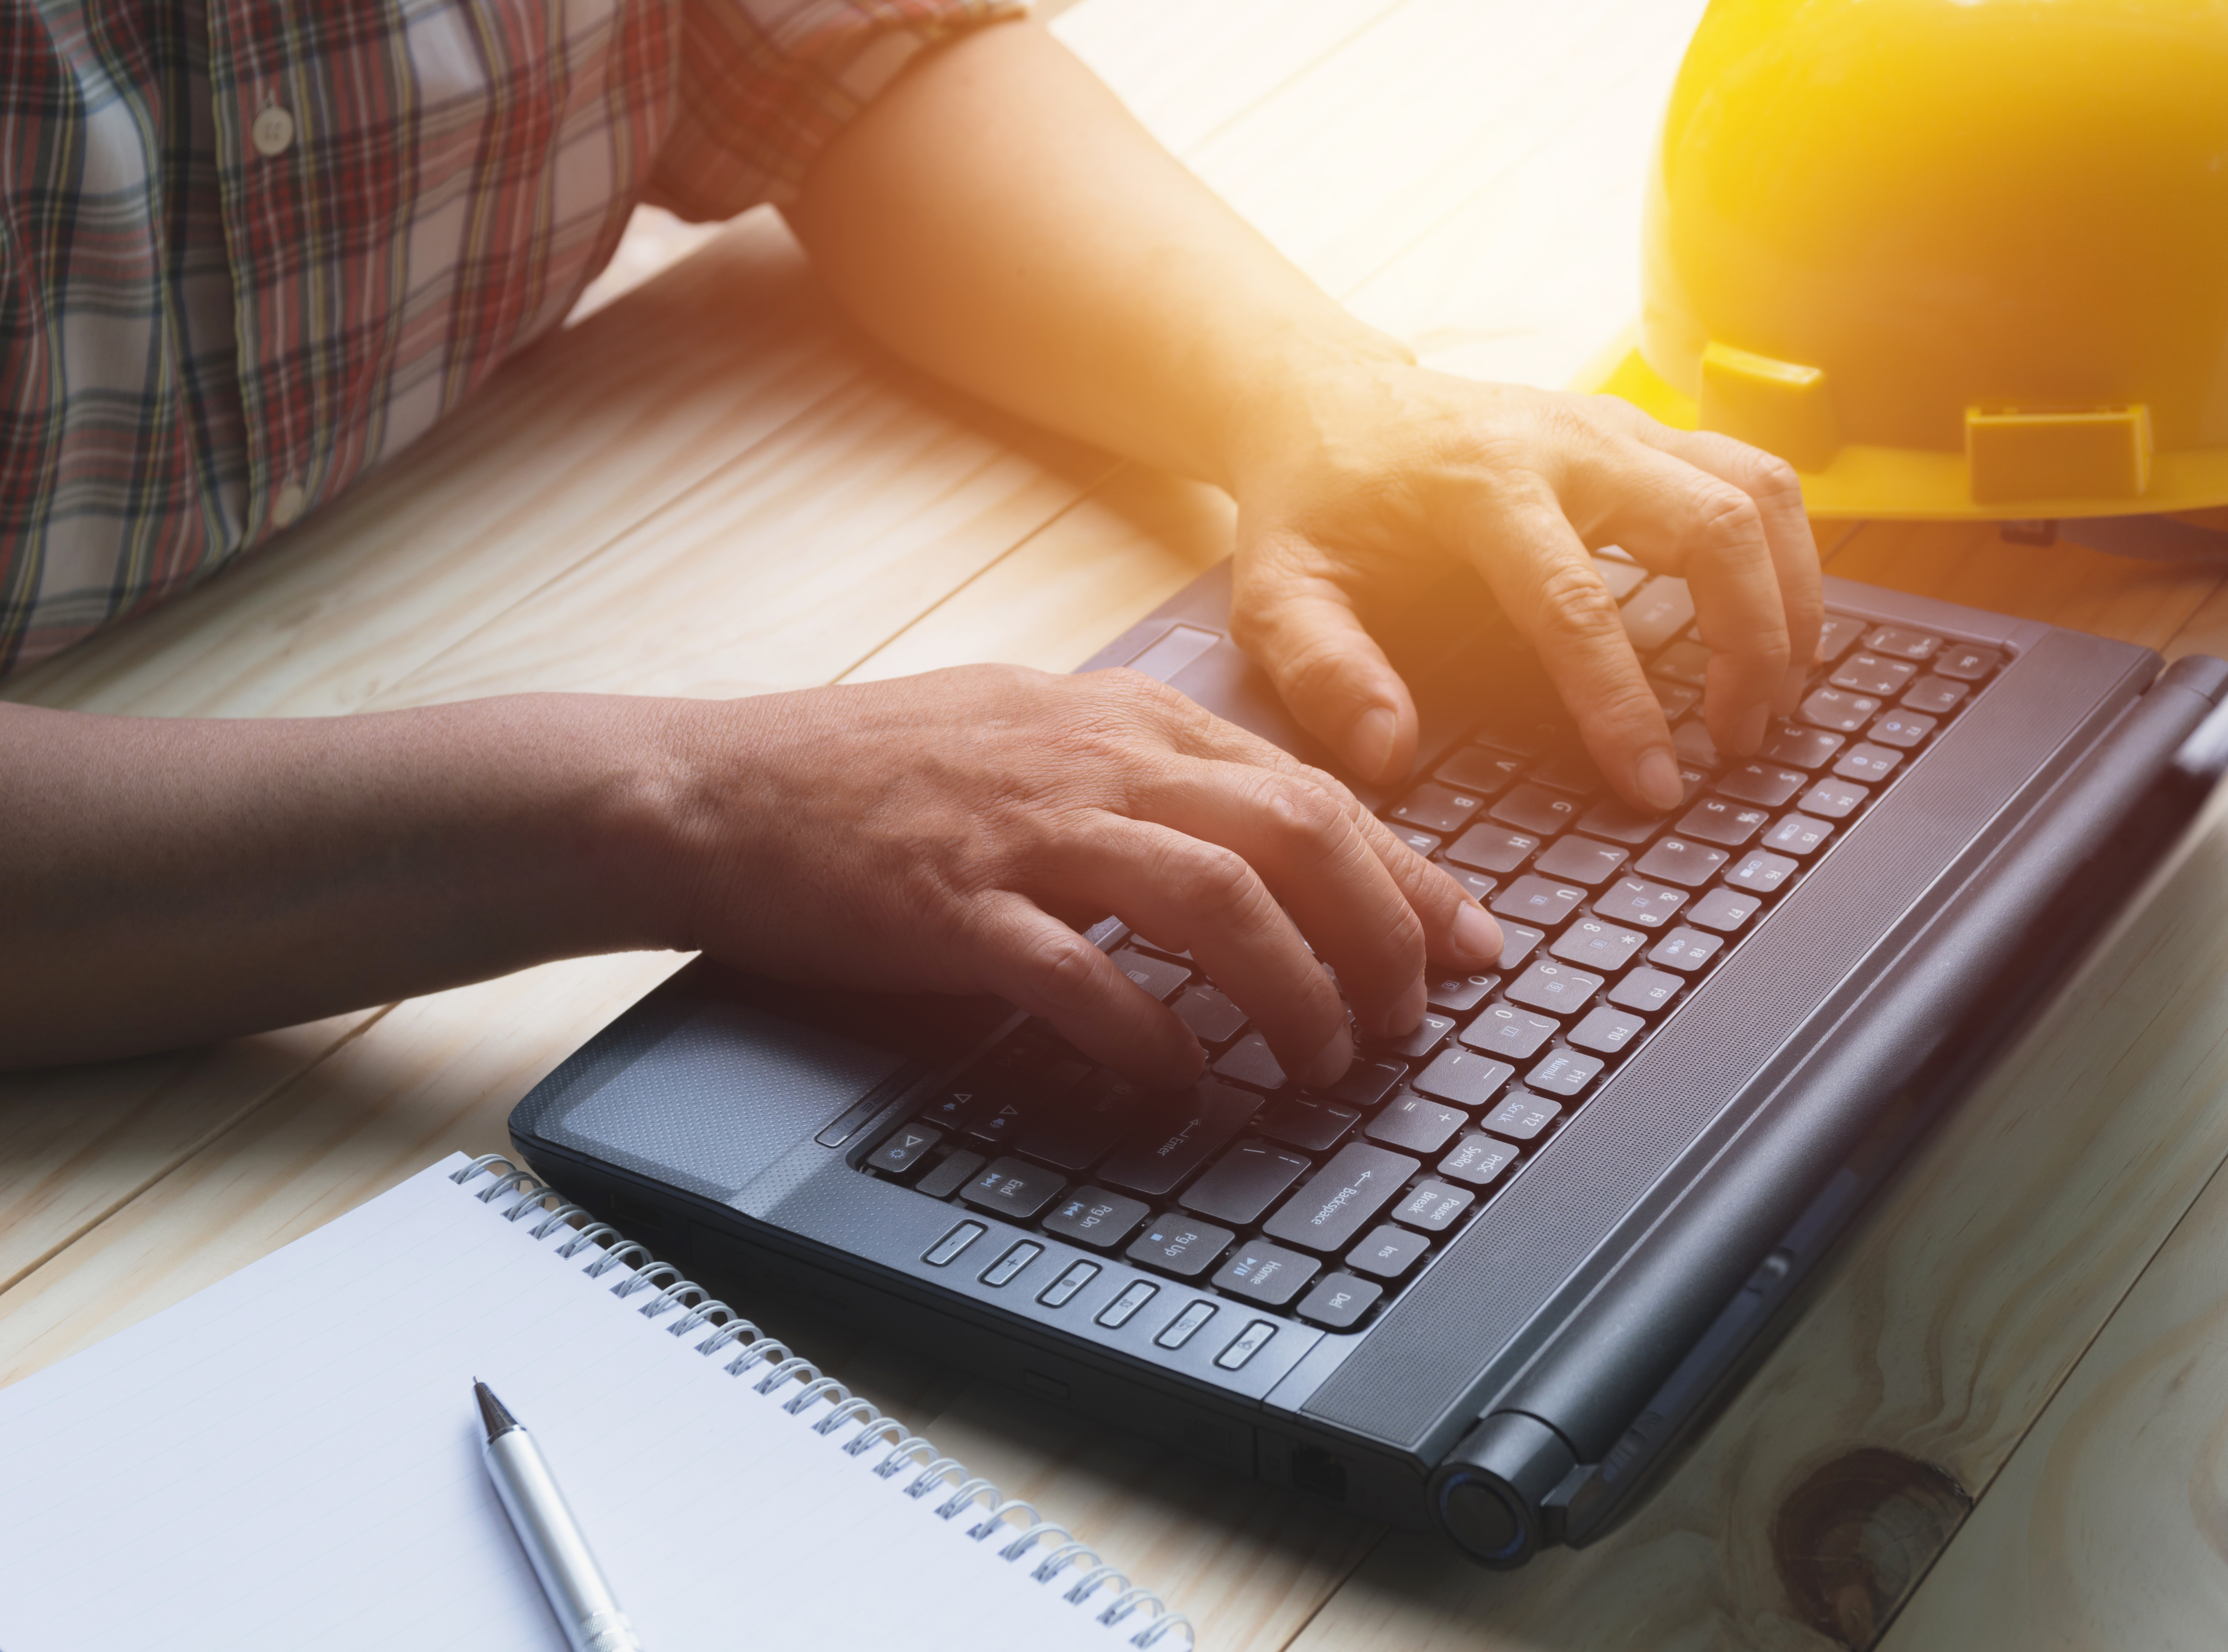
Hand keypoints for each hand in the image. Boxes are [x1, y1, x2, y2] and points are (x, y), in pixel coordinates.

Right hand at [660, 665, 1501, 1087]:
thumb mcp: (1034, 731)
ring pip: (1215, 897)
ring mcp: (1024, 830)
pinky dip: (1147, 1033)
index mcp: (1124, 720)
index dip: (1410, 876)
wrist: (716, 786)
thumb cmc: (876, 770)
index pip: (1311, 791)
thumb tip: (1267, 835)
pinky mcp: (953, 905)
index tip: (1472, 947)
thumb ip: (1149, 772)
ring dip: (1292, 988)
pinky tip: (1182, 1080)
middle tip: (1409, 1021)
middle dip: (1379, 934)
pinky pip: (1080, 972)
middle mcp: (1093, 760)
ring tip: (1323, 1062)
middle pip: (1293, 833)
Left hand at [1223, 357, 1823, 810]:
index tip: (1656, 787)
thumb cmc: (1312, 505)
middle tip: (1738, 743)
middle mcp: (1569, 439)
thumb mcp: (1278, 591)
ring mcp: (1620, 423)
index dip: (1625, 706)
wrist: (1324, 400)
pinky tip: (1774, 631)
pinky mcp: (1647, 430)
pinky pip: (1753, 477)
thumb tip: (1389, 753)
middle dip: (1750, 644)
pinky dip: (1785, 554)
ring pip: (1759, 491)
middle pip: (1713, 527)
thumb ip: (1323, 671)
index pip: (1579, 604)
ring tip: (1776, 698)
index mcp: (1480, 482)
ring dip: (1789, 598)